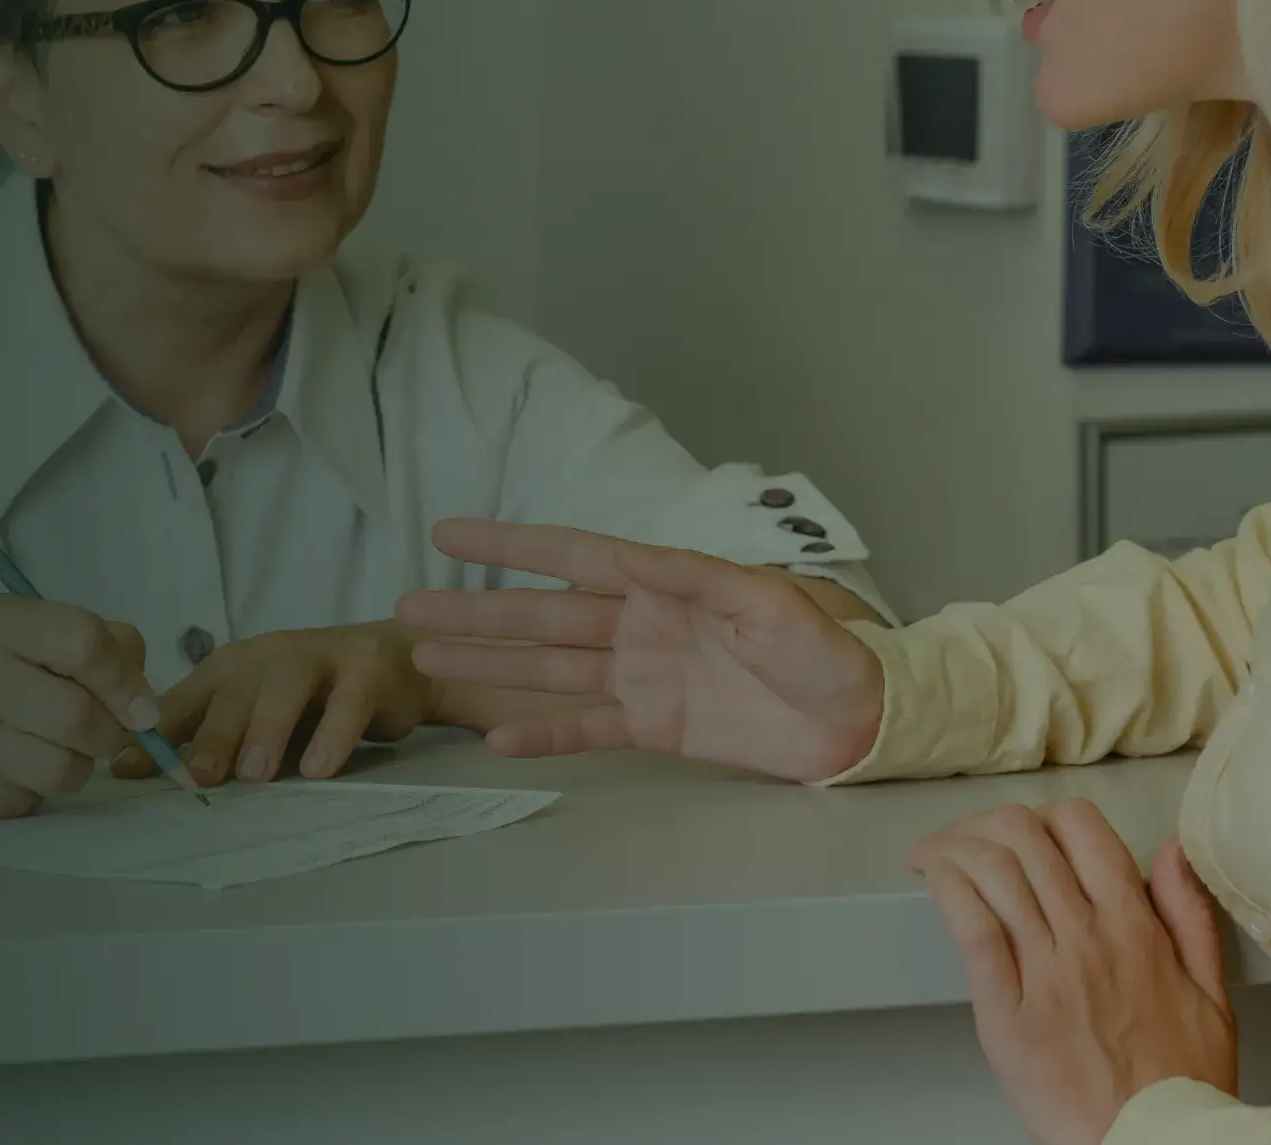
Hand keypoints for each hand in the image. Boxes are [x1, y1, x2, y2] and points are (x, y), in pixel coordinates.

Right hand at [0, 595, 154, 819]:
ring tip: (52, 755)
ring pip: (59, 769)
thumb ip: (88, 647)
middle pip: (77, 715)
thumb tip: (144, 700)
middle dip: (108, 737)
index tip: (141, 710)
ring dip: (75, 770)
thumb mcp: (16, 636)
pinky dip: (33, 792)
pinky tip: (4, 771)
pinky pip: (26, 801)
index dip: (126, 681)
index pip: (83, 640)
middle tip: (99, 739)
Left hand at [115, 621, 432, 785]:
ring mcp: (318, 659)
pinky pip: (347, 703)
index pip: (185, 700)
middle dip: (212, 735)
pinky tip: (318, 769)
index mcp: (230, 667)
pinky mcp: (365, 672)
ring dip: (266, 730)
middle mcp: (267, 656)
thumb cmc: (309, 698)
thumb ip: (210, 737)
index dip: (156, 734)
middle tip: (196, 778)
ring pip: (284, 689)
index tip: (126, 771)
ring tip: (254, 774)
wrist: (392, 663)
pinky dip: (332, 736)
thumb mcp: (255, 713)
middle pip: (233, 694)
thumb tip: (136, 772)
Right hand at [396, 518, 882, 781]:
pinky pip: (587, 727)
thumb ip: (698, 581)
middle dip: (476, 609)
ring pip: (551, 667)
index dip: (509, 543)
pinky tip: (494, 738)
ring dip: (491, 663)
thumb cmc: (826, 651)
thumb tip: (633, 559)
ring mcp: (643, 676)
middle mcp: (642, 626)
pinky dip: (543, 733)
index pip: (573, 555)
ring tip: (430, 656)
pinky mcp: (656, 727)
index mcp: (665, 583)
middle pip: (543, 614)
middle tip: (408, 606)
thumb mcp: (768, 602)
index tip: (448, 533)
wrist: (862, 722)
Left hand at [910, 801, 1239, 1144]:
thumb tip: (1174, 851)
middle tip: (969, 840)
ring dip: (953, 846)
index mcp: (1136, 929)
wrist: (1148, 1144)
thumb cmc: (1178, 1087)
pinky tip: (932, 876)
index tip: (1030, 833)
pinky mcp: (1006, 1012)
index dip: (1046, 816)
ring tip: (935, 854)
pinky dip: (945, 886)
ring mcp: (1046, 973)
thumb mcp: (1212, 995)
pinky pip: (971, 927)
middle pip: (1025, 838)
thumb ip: (1189, 915)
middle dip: (987, 825)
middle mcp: (1088, 939)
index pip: (1082, 828)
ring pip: (992, 870)